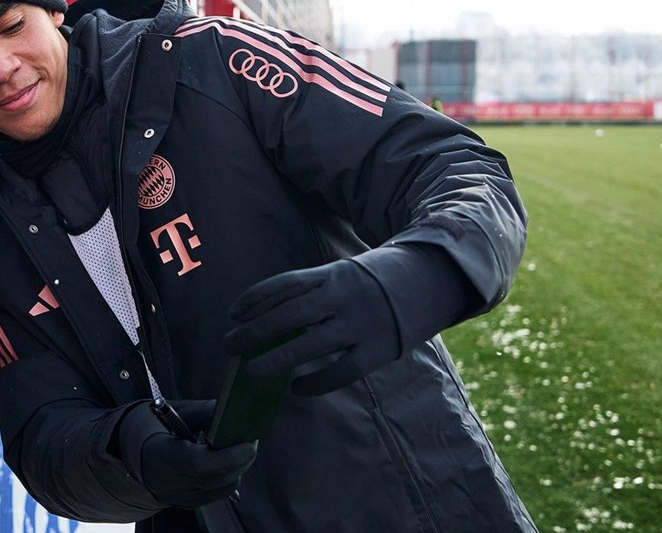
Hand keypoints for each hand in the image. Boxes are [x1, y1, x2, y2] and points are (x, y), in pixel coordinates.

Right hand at [117, 399, 256, 507]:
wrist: (123, 454)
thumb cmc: (147, 428)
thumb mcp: (168, 412)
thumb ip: (201, 412)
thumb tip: (231, 409)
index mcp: (159, 456)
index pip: (198, 464)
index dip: (228, 456)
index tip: (248, 442)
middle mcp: (168, 483)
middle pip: (215, 479)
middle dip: (241, 460)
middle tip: (250, 440)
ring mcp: (177, 497)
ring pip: (220, 489)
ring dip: (237, 468)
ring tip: (240, 448)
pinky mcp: (186, 502)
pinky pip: (216, 494)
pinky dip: (229, 477)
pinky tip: (228, 461)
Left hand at [224, 259, 399, 395]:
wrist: (432, 279)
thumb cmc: (375, 281)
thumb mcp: (344, 273)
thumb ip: (314, 291)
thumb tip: (268, 319)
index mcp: (333, 274)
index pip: (287, 284)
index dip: (256, 298)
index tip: (233, 313)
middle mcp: (344, 296)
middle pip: (291, 314)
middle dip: (256, 330)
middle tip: (229, 346)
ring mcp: (362, 324)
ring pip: (311, 344)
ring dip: (276, 359)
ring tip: (251, 371)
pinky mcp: (379, 350)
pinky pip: (341, 371)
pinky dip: (316, 382)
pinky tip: (297, 389)